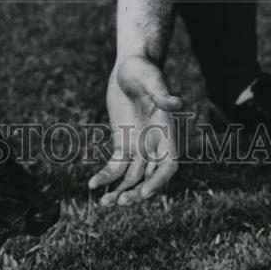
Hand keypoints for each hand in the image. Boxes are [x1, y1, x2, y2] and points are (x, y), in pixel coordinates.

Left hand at [88, 55, 181, 206]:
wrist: (129, 65)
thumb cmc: (143, 69)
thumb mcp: (151, 78)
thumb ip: (161, 92)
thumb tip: (177, 103)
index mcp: (167, 132)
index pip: (168, 165)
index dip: (158, 182)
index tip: (143, 193)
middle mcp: (155, 144)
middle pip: (150, 178)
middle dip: (137, 193)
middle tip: (119, 202)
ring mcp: (139, 146)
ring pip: (132, 177)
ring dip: (120, 192)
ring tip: (103, 204)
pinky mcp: (122, 143)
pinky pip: (116, 166)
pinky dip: (106, 177)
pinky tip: (93, 185)